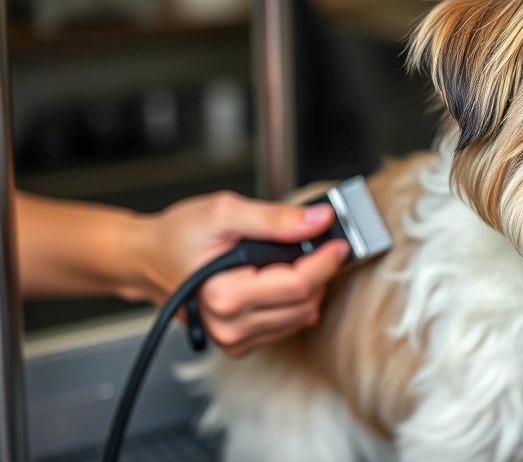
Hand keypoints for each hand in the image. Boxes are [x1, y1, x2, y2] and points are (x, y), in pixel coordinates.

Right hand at [139, 191, 346, 356]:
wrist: (150, 259)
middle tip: (317, 245)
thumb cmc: (179, 235)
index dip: (326, 261)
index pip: (298, 285)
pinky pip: (287, 326)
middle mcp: (229, 326)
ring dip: (309, 288)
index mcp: (225, 295)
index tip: (339, 242)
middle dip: (319, 272)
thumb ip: (275, 218)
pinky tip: (280, 279)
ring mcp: (234, 340)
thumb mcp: (224, 212)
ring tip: (295, 259)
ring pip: (301, 317)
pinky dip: (294, 302)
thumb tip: (319, 220)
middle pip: (305, 303)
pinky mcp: (240, 344)